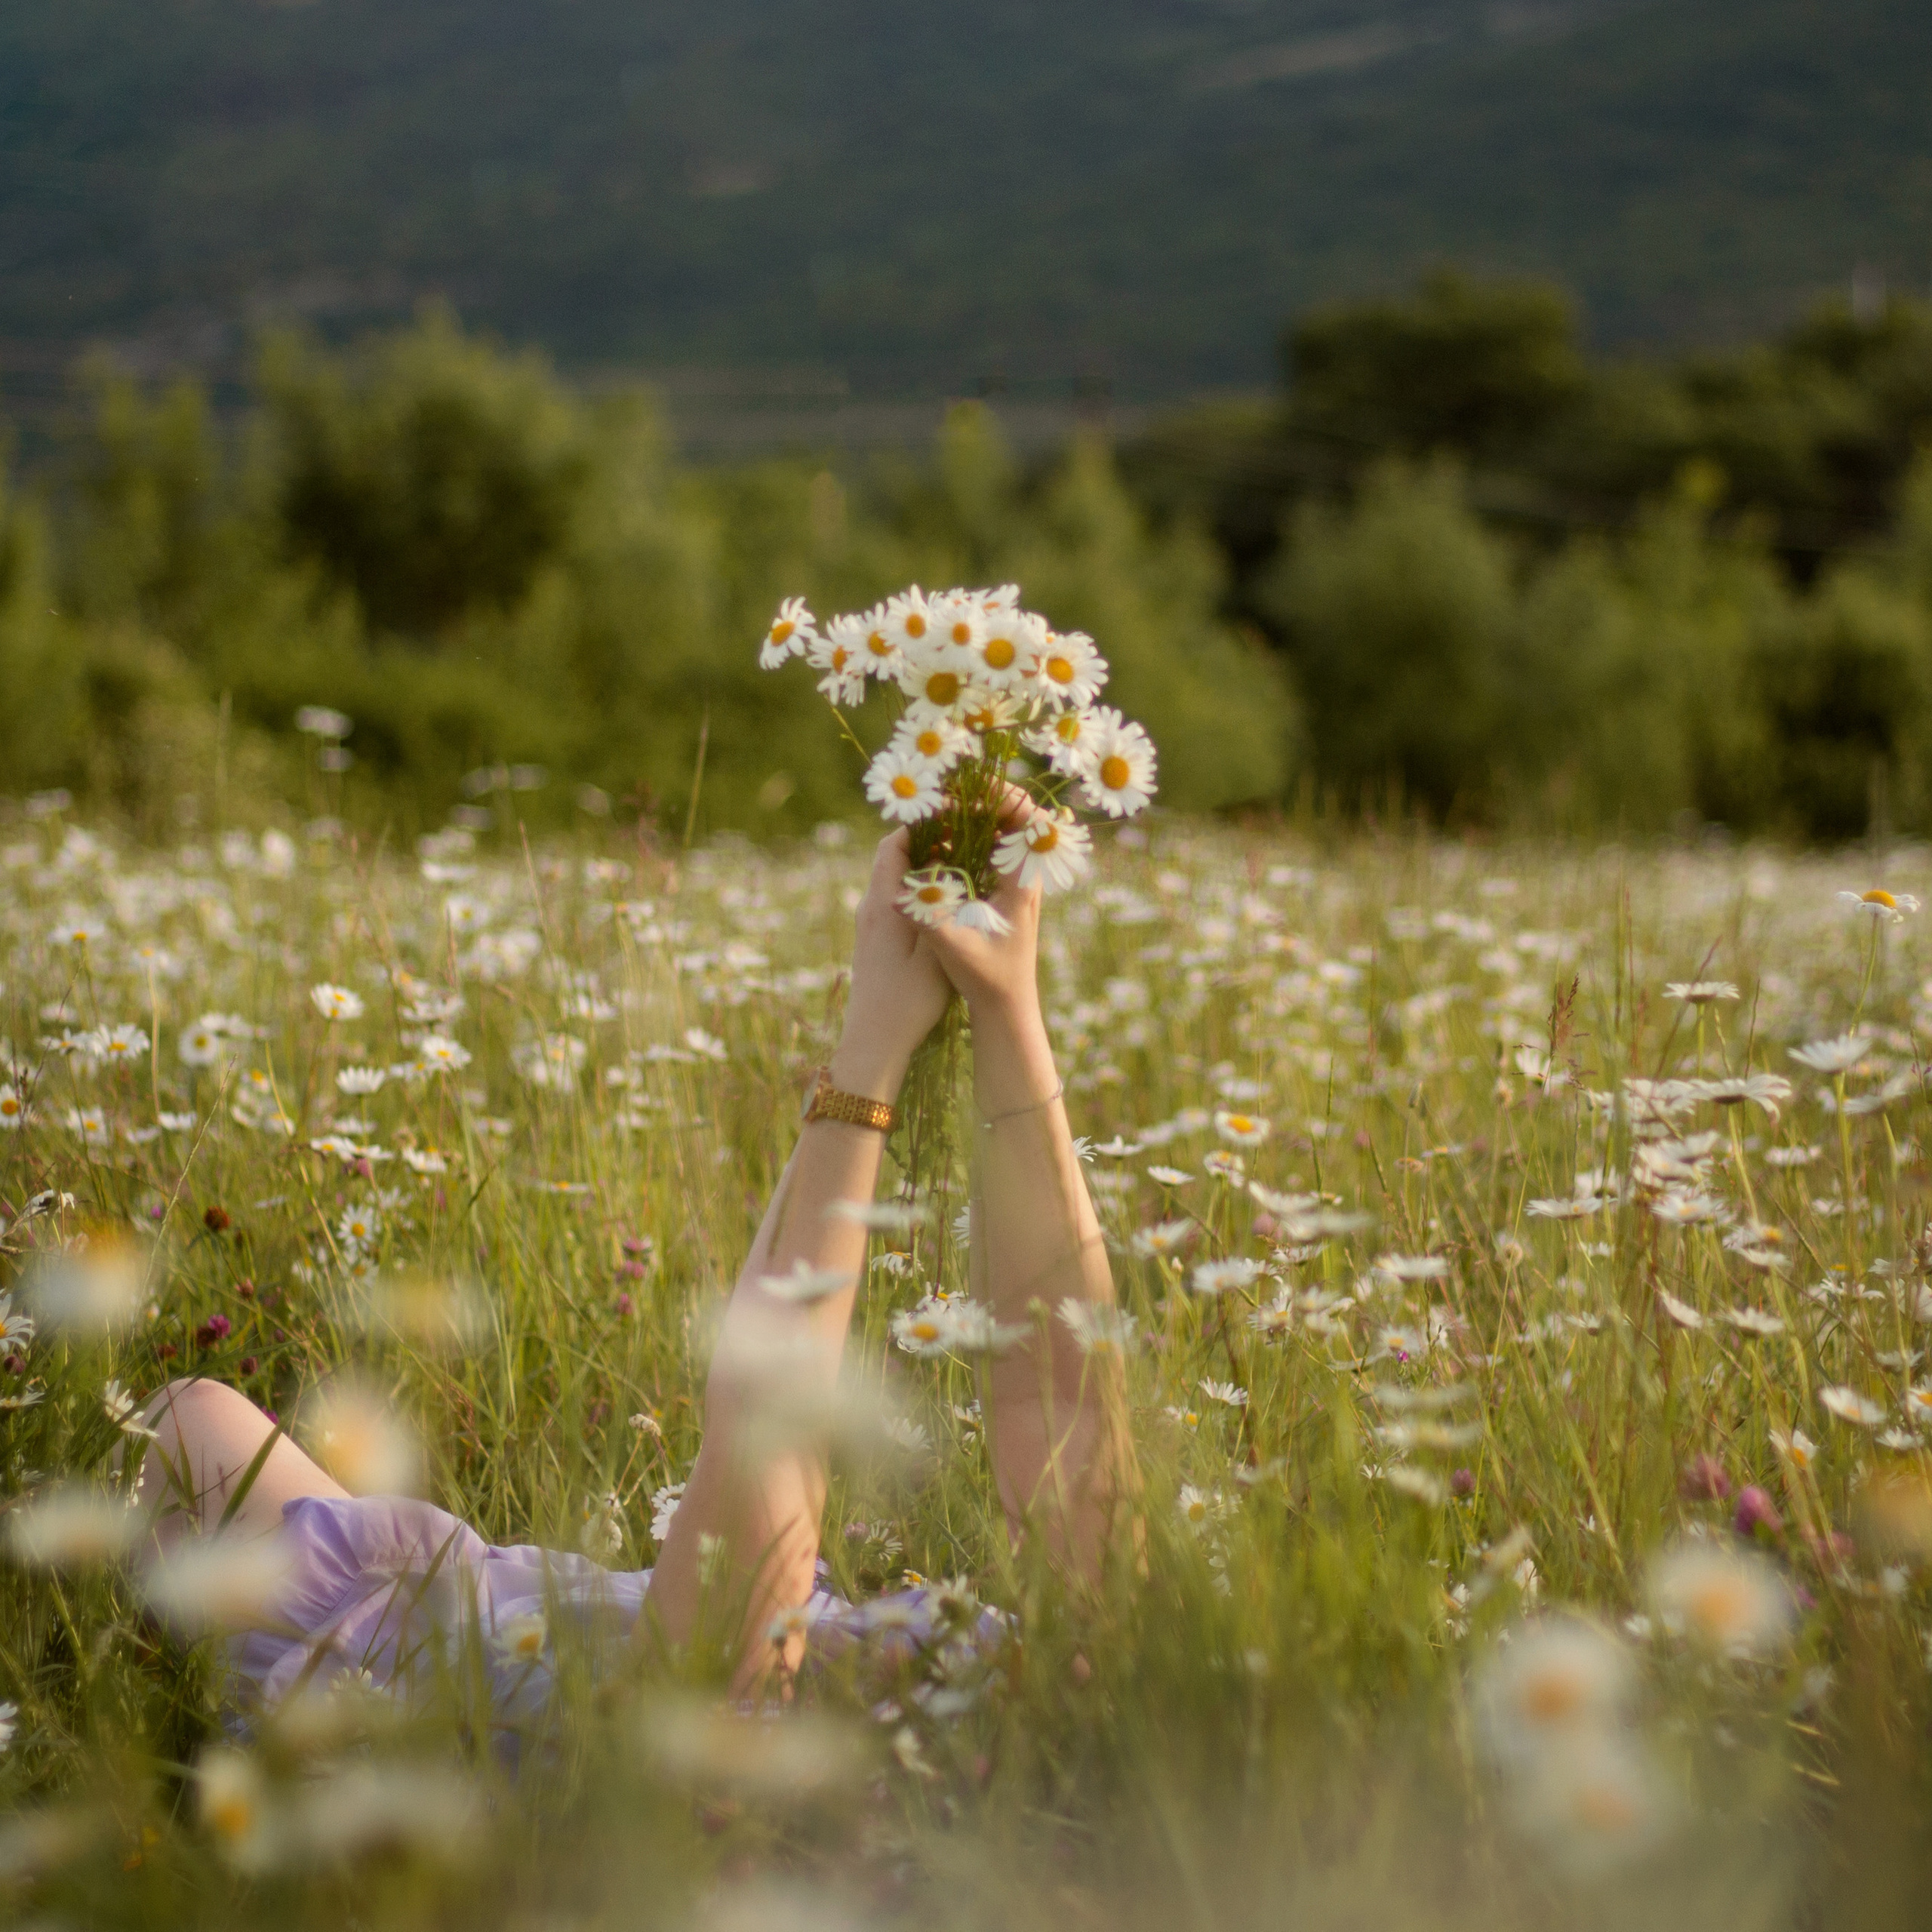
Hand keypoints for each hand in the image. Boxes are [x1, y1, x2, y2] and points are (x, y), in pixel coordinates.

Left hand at [829, 831, 953, 1099]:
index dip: (923, 823)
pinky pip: (897, 898)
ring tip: (963, 860)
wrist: (874, 1042)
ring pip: (897, 878)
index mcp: (884, 903)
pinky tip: (947, 899)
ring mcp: (870, 925)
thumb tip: (942, 865)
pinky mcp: (875, 941)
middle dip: (929, 839)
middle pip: (895, 856)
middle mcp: (871, 908)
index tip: (955, 814)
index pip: (895, 843)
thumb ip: (938, 906)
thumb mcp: (934, 952)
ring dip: (926, 865)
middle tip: (966, 832)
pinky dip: (921, 888)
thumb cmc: (908, 1000)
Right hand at [920, 792, 1044, 1025]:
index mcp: (1022, 881)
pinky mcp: (1006, 887)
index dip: (1002, 796)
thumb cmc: (987, 978)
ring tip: (942, 807)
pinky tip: (943, 835)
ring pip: (1007, 828)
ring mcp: (1018, 879)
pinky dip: (973, 832)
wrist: (1007, 1003)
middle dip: (985, 796)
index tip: (966, 793)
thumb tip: (898, 895)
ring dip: (978, 812)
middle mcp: (1026, 874)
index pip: (1030, 819)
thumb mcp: (955, 949)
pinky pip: (995, 845)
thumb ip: (929, 919)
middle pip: (1019, 814)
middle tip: (948, 793)